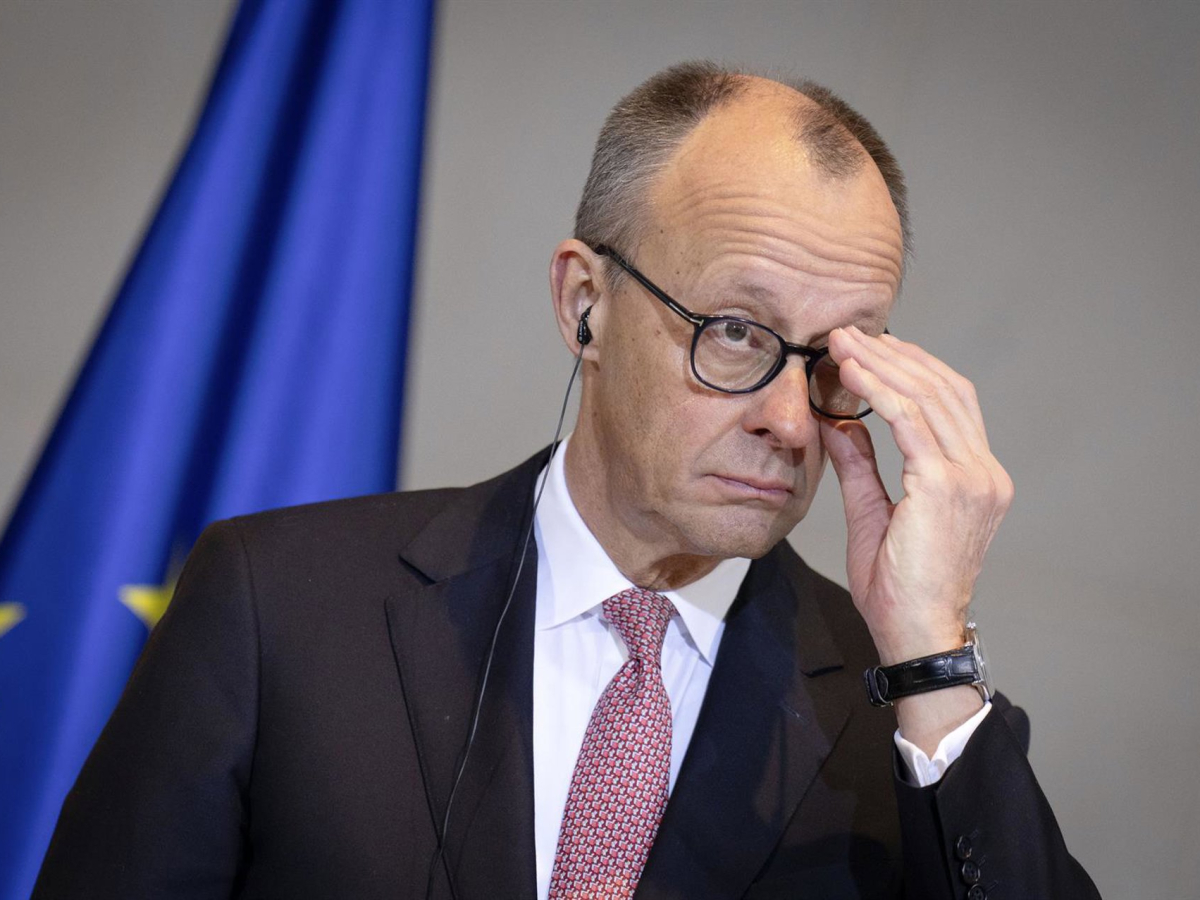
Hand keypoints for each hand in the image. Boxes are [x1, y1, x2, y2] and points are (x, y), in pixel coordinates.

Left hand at [821, 327, 1013, 666]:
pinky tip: (850, 373)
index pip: (949, 402)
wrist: (916, 635)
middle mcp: (984, 472)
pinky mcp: (948, 487)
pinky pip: (910, 423)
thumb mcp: (874, 515)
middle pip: (943, 389)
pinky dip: (879, 391)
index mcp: (976, 478)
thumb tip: (839, 422)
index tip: (869, 348)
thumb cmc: (898, 589)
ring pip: (928, 397)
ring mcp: (972, 478)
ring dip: (882, 364)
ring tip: (841, 342)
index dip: (910, 368)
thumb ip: (861, 466)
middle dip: (894, 355)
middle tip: (847, 332)